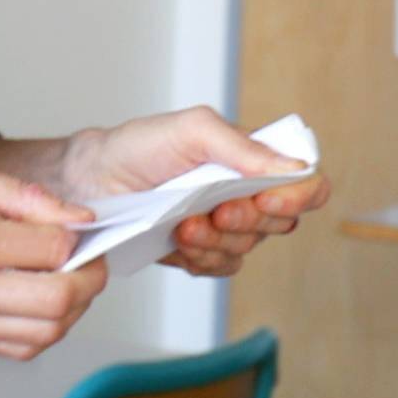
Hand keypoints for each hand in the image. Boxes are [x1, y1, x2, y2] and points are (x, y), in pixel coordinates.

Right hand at [0, 155, 102, 358]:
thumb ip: (17, 195)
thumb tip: (75, 216)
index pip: (51, 250)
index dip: (78, 238)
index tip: (78, 227)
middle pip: (56, 302)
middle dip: (88, 280)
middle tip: (89, 259)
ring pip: (44, 334)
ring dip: (72, 309)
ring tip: (69, 280)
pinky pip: (18, 348)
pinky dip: (44, 329)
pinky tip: (41, 302)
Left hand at [54, 108, 327, 281]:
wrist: (91, 183)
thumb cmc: (137, 148)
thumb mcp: (191, 129)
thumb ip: (243, 146)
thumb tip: (295, 168)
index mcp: (254, 159)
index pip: (307, 182)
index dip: (298, 196)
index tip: (265, 199)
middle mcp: (247, 193)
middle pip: (281, 223)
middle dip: (245, 221)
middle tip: (212, 210)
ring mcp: (225, 226)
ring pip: (249, 249)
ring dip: (217, 241)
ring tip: (182, 224)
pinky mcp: (202, 252)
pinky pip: (223, 268)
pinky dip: (202, 259)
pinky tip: (178, 242)